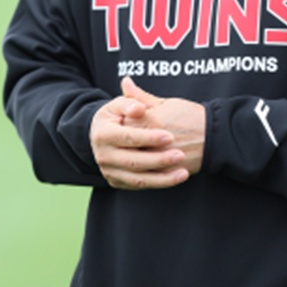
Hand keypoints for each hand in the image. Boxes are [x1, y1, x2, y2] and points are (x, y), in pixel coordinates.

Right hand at [89, 78, 204, 190]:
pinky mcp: (117, 181)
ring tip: (183, 173)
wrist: (102, 134)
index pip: (128, 137)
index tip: (170, 136)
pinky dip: (157, 183)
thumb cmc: (117, 115)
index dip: (149, 138)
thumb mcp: (120, 104)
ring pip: (138, 179)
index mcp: (103, 134)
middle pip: (134, 162)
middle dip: (159, 160)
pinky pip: (139, 185)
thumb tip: (139, 108)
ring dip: (162, 179)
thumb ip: (131, 102)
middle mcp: (103, 156)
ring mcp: (109, 171)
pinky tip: (174, 178)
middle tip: (181, 155)